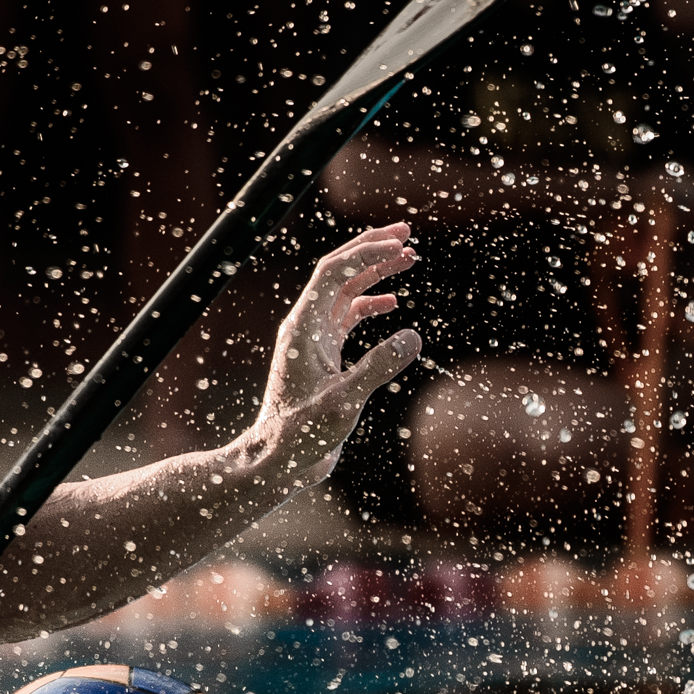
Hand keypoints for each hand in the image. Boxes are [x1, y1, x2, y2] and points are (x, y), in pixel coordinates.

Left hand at [245, 222, 421, 488]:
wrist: (281, 459)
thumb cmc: (302, 433)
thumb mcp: (345, 402)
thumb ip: (378, 367)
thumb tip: (413, 335)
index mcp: (304, 327)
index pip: (335, 272)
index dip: (368, 253)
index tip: (401, 245)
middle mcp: (307, 326)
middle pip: (339, 271)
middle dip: (372, 248)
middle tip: (407, 234)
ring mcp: (314, 339)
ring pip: (346, 291)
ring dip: (375, 273)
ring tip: (409, 259)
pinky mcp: (324, 356)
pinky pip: (348, 317)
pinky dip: (371, 304)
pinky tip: (394, 304)